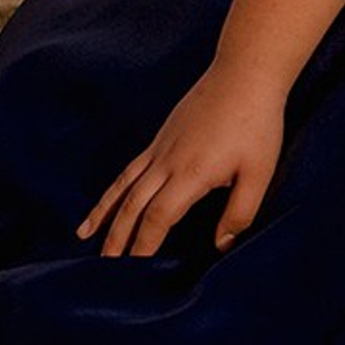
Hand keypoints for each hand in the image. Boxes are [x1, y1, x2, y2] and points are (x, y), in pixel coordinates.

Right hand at [76, 65, 286, 258]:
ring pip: (123, 187)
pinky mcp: (160, 138)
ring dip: (103, 214)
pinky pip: (129, 169)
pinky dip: (113, 188)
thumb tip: (221, 246)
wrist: (244, 74)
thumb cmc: (257, 123)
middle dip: (117, 238)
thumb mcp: (260, 173)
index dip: (144, 245)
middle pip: (132, 206)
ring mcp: (159, 148)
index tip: (133, 271)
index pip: (158, 218)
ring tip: (84, 236)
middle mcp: (166, 163)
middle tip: (103, 268)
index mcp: (190, 175)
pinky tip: (108, 199)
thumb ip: (240, 213)